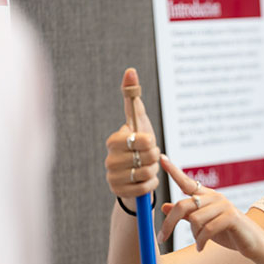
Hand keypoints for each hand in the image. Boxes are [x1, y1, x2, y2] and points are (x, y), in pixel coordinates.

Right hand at [104, 68, 160, 197]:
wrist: (137, 173)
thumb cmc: (140, 144)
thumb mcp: (139, 121)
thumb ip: (133, 98)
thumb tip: (130, 71)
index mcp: (113, 141)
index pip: (139, 139)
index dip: (150, 142)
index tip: (149, 142)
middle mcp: (109, 159)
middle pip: (146, 157)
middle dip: (154, 156)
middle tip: (149, 156)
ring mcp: (112, 177)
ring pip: (147, 173)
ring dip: (153, 170)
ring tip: (147, 167)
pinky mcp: (119, 193)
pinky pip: (146, 188)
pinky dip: (151, 184)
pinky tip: (145, 180)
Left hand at [157, 155, 263, 263]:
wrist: (253, 242)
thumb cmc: (228, 232)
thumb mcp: (203, 224)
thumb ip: (186, 215)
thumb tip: (165, 206)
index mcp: (207, 196)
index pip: (187, 182)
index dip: (173, 170)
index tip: (161, 158)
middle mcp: (215, 197)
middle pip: (183, 205)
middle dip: (169, 223)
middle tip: (161, 238)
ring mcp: (224, 206)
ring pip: (194, 220)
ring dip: (193, 236)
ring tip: (199, 243)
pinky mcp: (231, 217)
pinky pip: (207, 229)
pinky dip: (201, 241)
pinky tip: (201, 248)